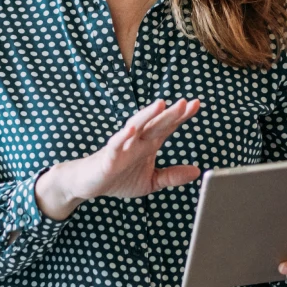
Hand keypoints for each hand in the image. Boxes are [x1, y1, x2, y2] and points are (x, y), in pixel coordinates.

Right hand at [35, 98, 201, 219]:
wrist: (89, 184)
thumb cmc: (119, 178)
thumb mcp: (151, 181)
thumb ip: (172, 176)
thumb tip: (197, 171)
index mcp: (149, 144)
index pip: (168, 127)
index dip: (182, 116)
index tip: (196, 104)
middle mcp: (138, 140)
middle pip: (156, 123)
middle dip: (171, 113)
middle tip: (186, 102)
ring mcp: (123, 146)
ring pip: (137, 126)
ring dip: (148, 115)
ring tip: (161, 104)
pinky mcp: (109, 156)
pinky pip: (116, 143)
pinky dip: (123, 136)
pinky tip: (131, 128)